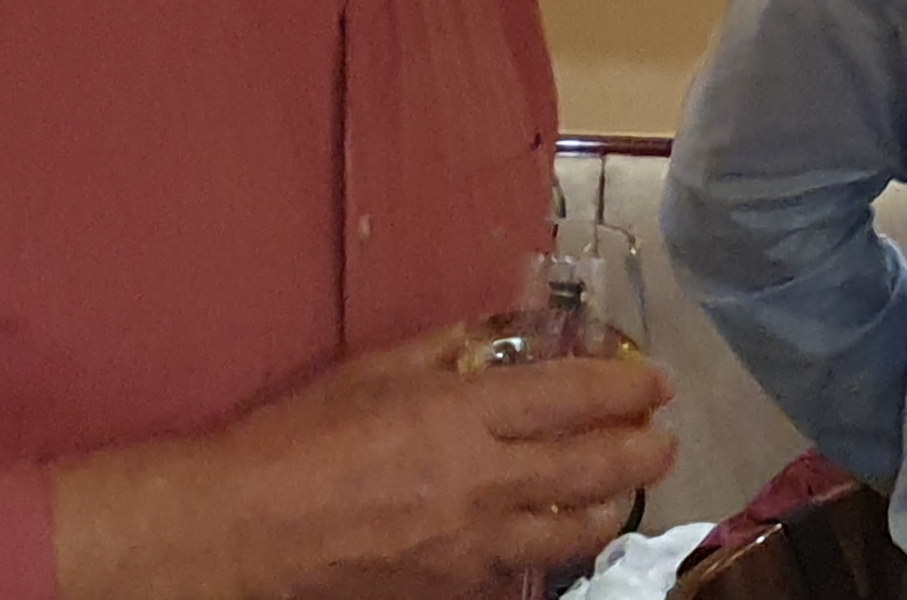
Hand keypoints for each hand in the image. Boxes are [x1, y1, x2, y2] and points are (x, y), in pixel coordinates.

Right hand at [55, 323, 675, 599]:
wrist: (244, 530)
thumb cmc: (297, 439)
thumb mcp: (372, 370)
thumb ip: (446, 351)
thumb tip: (498, 333)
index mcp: (462, 414)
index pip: (575, 397)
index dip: (627, 388)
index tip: (656, 383)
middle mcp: (482, 481)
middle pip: (595, 468)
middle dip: (644, 452)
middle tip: (662, 440)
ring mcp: (473, 546)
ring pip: (576, 533)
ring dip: (612, 508)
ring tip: (622, 492)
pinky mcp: (454, 589)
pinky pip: (523, 573)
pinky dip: (549, 553)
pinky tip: (554, 540)